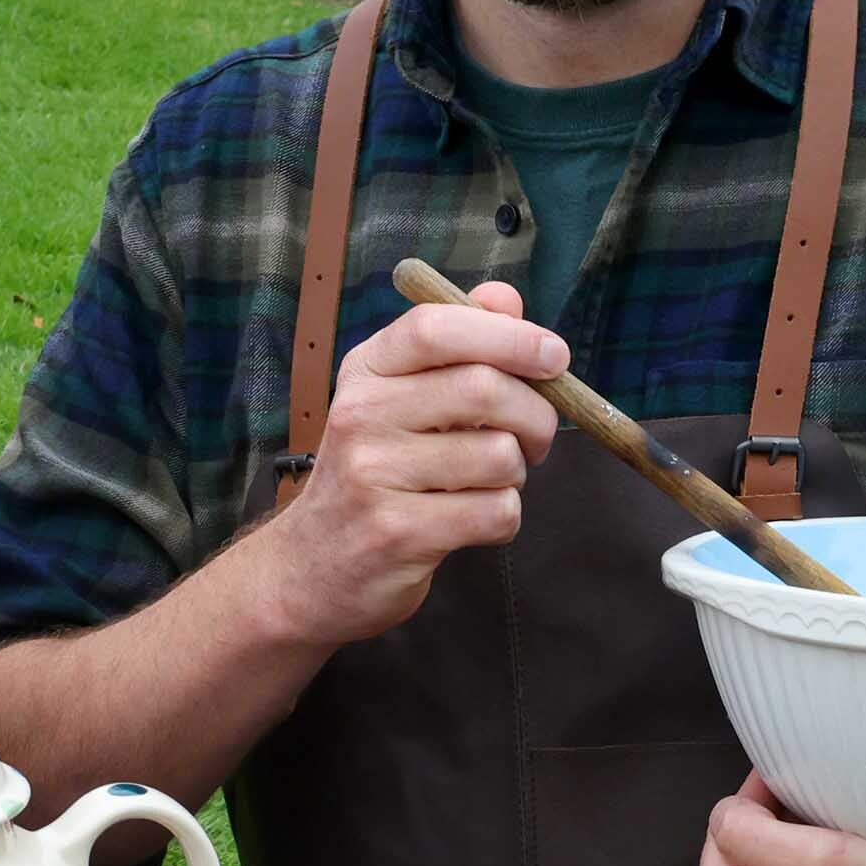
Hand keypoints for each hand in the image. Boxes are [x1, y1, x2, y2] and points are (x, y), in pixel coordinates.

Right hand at [251, 284, 563, 647]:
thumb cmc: (374, 473)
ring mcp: (374, 475)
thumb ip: (457, 346)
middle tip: (535, 438)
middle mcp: (361, 415)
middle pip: (484, 388)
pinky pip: (496, 512)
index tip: (554, 356)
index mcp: (366, 372)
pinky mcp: (398, 532)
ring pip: (499, 456)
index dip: (508, 335)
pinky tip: (471, 520)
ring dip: (516, 474)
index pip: (436, 328)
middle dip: (536, 415)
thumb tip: (506, 298)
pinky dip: (502, 518)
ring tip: (485, 483)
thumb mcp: (400, 400)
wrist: (311, 567)